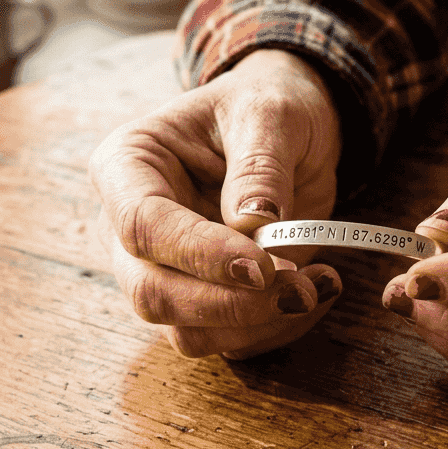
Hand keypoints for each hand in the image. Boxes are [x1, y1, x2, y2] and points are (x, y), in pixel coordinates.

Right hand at [88, 49, 343, 358]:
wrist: (287, 130)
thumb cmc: (266, 108)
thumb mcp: (270, 114)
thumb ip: (260, 165)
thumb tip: (253, 224)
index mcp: (127, 167)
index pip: (142, 225)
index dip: (199, 254)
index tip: (264, 266)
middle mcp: (129, 229)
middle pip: (153, 294)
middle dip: (230, 305)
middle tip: (299, 289)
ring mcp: (162, 271)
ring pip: (188, 332)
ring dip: (259, 324)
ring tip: (320, 284)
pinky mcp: (202, 301)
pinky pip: (229, 340)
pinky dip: (278, 328)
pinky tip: (319, 290)